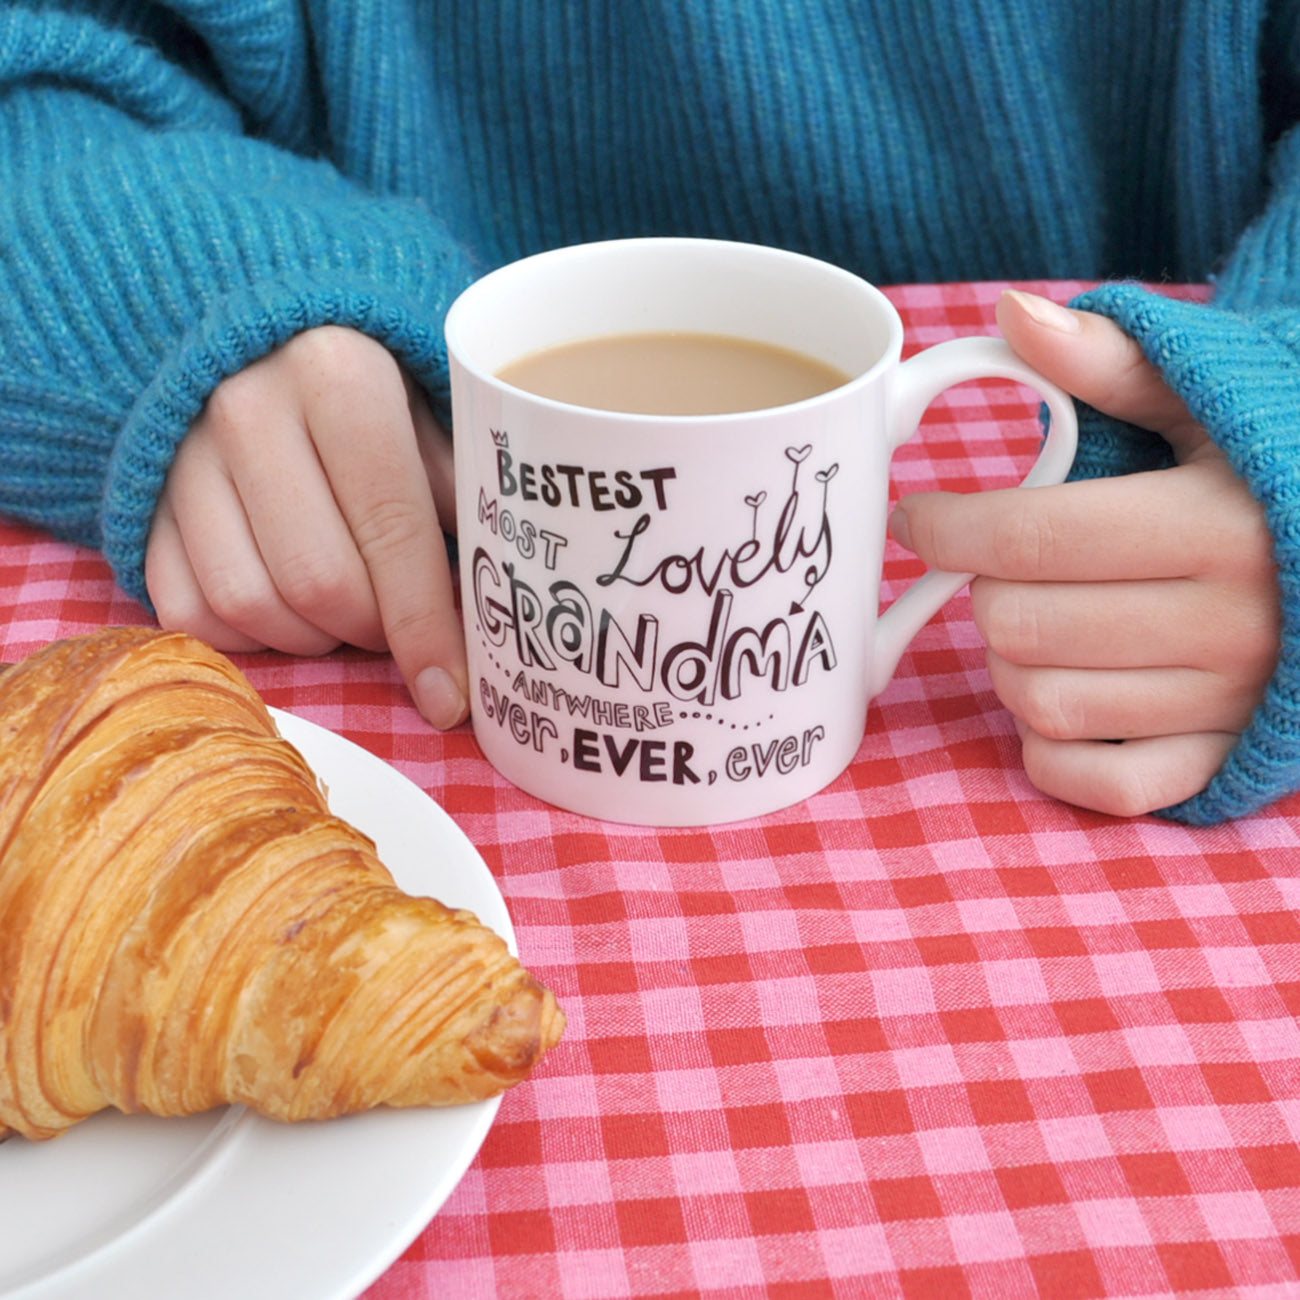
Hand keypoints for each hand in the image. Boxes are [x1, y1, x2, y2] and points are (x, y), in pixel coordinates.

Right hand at [145, 326, 467, 728]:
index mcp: (339, 376)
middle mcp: (249, 409)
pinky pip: (192, 613)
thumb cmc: (369, 392)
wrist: (255, 343)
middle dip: (374, 631)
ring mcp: (182, 457)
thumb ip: (464, 494)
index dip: (425, 625)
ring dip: (312, 639)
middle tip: (397, 624)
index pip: (392, 529)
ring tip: (345, 612)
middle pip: (320, 583)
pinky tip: (285, 610)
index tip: (450, 694)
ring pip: (253, 607)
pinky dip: (247, 638)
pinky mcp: (141, 501)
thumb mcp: (431, 413)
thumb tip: (494, 604)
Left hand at [887, 290, 1279, 816]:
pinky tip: (1062, 693)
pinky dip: (1055, 748)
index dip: (949, 526)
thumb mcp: (1208, 401)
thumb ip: (1110, 364)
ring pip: (1043, 703)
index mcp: (1221, 525)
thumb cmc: (1273, 467)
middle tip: (1000, 567)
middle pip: (1020, 625)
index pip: (1033, 537)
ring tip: (1036, 622)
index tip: (918, 516)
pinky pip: (1103, 784)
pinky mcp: (1223, 762)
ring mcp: (1230, 705)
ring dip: (1009, 663)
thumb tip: (1012, 315)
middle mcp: (1233, 626)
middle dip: (984, 590)